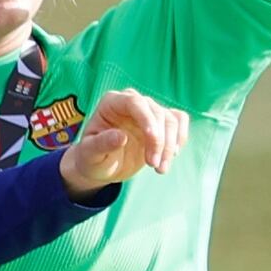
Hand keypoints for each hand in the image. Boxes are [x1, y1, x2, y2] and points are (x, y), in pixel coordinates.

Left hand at [56, 83, 185, 195]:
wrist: (103, 166)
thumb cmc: (92, 158)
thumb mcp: (90, 154)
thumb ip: (101, 144)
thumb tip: (120, 136)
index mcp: (111, 102)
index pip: (134, 102)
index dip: (146, 118)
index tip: (153, 139)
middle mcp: (132, 102)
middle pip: (157, 113)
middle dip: (159, 141)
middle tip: (153, 165)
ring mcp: (148, 111)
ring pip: (171, 120)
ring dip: (171, 145)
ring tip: (160, 168)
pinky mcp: (161, 122)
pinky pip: (180, 121)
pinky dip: (180, 138)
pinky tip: (172, 156)